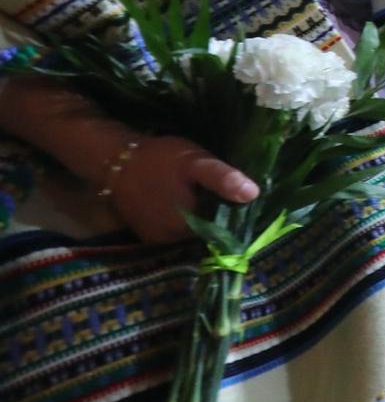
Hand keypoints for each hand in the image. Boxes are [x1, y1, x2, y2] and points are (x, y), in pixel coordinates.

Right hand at [111, 136, 259, 244]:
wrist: (115, 162)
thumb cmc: (159, 160)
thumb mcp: (195, 162)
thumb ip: (221, 178)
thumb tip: (253, 194)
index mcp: (191, 226)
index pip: (226, 231)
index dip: (237, 216)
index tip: (245, 201)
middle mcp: (175, 241)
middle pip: (209, 233)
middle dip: (220, 217)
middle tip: (225, 194)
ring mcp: (160, 241)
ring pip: (193, 234)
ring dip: (202, 219)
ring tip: (207, 197)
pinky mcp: (149, 236)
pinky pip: (176, 233)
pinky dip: (185, 221)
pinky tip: (187, 203)